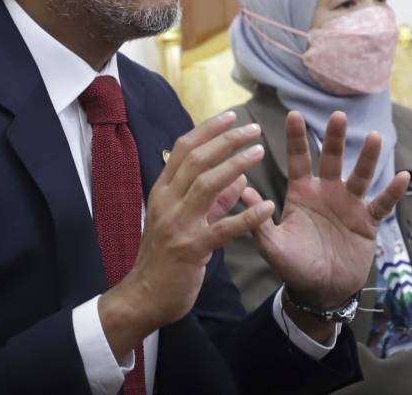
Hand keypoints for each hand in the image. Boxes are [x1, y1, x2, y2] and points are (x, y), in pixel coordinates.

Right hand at [98, 111, 275, 358]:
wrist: (144, 296)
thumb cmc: (165, 256)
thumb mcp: (184, 219)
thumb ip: (214, 198)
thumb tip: (240, 176)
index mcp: (163, 191)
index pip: (183, 149)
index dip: (208, 129)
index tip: (232, 116)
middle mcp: (167, 202)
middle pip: (196, 160)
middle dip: (226, 140)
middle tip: (254, 129)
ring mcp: (178, 225)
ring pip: (206, 185)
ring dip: (235, 164)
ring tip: (260, 152)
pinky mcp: (191, 249)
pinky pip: (223, 229)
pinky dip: (246, 216)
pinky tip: (267, 206)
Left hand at [242, 111, 409, 320]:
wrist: (321, 292)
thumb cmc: (294, 266)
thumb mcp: (273, 246)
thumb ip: (259, 221)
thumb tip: (244, 192)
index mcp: (302, 193)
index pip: (298, 160)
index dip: (297, 138)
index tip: (294, 114)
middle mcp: (327, 192)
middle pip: (332, 159)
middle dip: (335, 138)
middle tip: (338, 115)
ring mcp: (349, 205)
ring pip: (360, 175)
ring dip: (367, 157)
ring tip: (374, 136)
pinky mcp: (368, 222)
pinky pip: (382, 204)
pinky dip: (392, 192)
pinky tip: (402, 176)